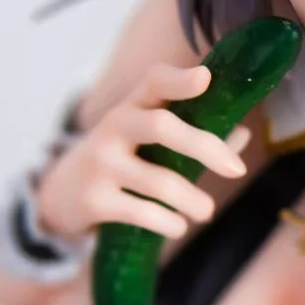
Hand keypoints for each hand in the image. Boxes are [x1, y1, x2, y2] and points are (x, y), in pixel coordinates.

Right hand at [33, 60, 249, 243]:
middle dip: (205, 147)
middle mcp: (114, 126)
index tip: (205, 78)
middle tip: (237, 171)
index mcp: (132, 106)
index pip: (154, 80)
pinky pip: (143, 213)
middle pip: (162, 127)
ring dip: (193, 201)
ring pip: (160, 182)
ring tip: (206, 211)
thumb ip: (195, 134)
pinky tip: (177, 226)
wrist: (62, 193)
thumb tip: (242, 134)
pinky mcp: (95, 200)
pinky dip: (169, 223)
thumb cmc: (122, 159)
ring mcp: (101, 163)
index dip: (179, 79)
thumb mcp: (148, 141)